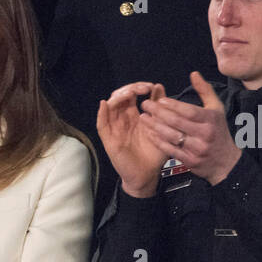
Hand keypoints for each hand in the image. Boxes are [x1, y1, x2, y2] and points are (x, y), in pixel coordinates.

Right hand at [97, 81, 167, 196]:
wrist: (147, 175)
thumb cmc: (154, 154)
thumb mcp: (160, 128)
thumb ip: (159, 109)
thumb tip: (158, 87)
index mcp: (134, 116)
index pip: (131, 95)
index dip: (138, 87)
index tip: (151, 86)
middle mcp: (122, 120)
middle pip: (119, 97)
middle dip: (130, 89)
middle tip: (143, 88)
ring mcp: (114, 129)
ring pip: (110, 106)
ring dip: (118, 97)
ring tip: (131, 93)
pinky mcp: (109, 140)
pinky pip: (101, 124)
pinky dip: (101, 113)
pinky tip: (105, 104)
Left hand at [138, 72, 239, 184]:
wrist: (226, 161)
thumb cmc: (218, 130)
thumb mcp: (216, 108)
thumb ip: (205, 90)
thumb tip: (193, 74)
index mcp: (210, 120)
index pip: (189, 111)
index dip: (173, 105)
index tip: (160, 100)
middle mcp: (204, 134)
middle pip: (177, 122)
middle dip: (158, 113)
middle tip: (145, 105)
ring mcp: (196, 149)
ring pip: (171, 136)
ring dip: (154, 126)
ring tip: (143, 117)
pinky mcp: (189, 161)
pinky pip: (170, 149)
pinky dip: (158, 141)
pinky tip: (149, 133)